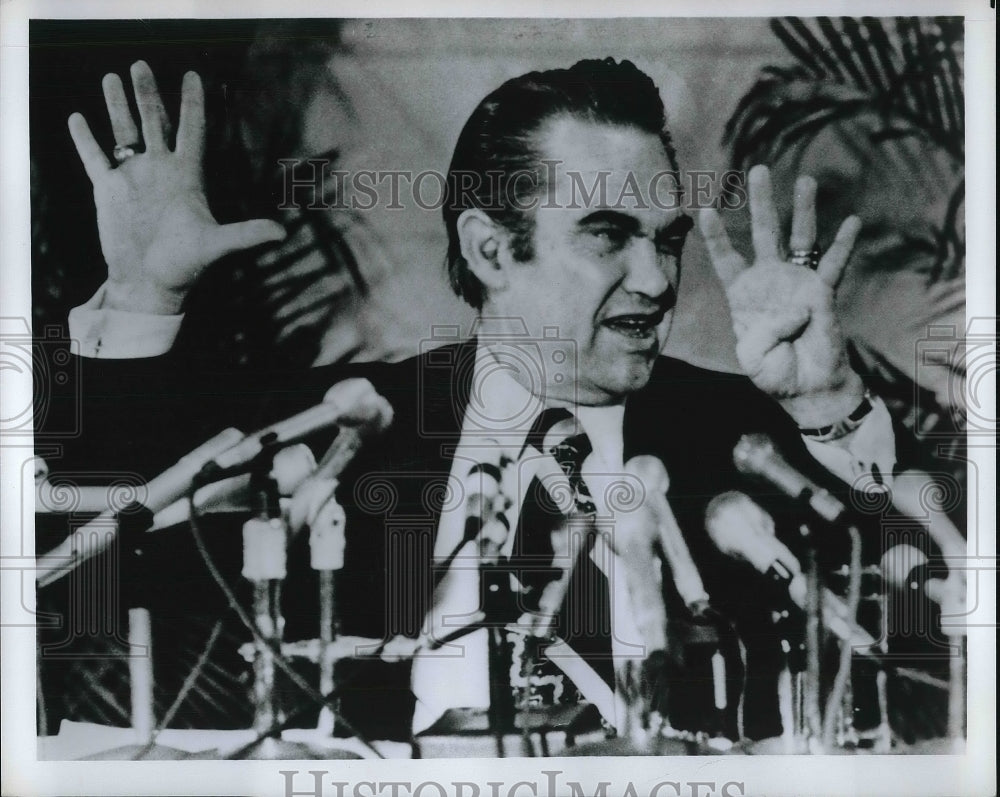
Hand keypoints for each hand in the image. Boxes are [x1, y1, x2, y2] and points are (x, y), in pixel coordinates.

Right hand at [68, 61, 285, 313]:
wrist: (149, 285)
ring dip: (117, 106)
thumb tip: (281, 234)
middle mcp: (161, 170)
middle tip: (140, 64)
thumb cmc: (185, 266)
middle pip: (155, 122)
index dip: (192, 103)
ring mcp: (134, 178)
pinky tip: (77, 118)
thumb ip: (246, 234)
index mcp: (188, 176)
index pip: (192, 130)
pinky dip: (85, 139)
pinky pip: (95, 158)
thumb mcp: (216, 246)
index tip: (192, 74)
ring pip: (124, 132)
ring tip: (110, 77)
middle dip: (147, 94)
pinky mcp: (108, 191)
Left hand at [699, 165, 864, 428]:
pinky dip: (844, 244)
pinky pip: (834, 265)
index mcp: (743, 294)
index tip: (703, 210)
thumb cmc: (774, 372)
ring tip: (805, 180)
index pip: (726, 258)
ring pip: (800, 238)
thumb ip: (764, 334)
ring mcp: (798, 282)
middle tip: (757, 170)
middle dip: (761, 202)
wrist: (806, 387)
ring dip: (803, 210)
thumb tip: (796, 308)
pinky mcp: (823, 292)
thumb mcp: (753, 357)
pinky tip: (852, 222)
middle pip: (764, 233)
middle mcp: (769, 280)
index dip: (716, 236)